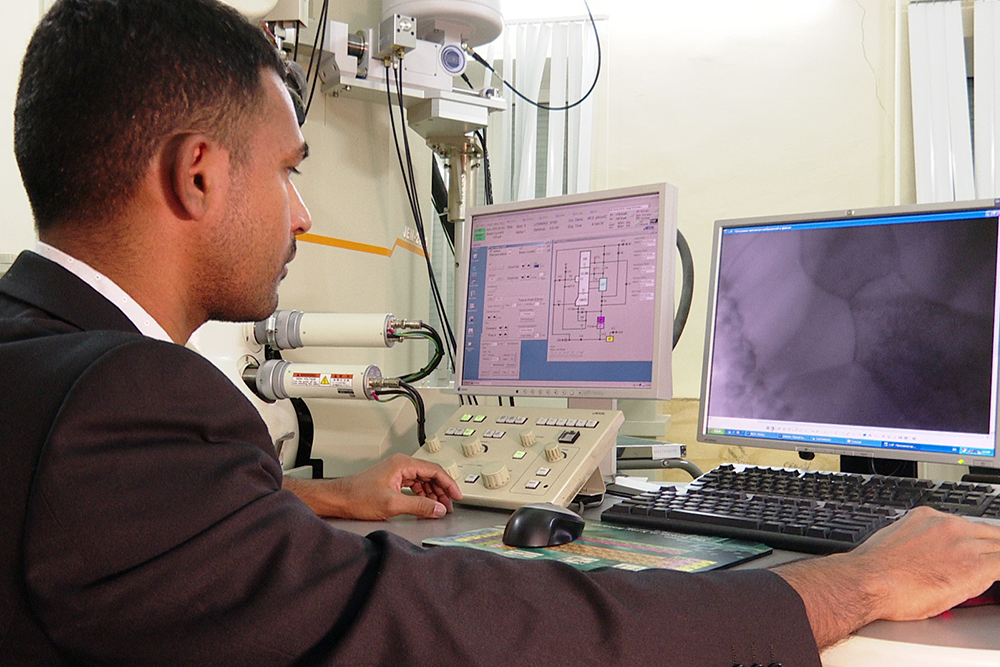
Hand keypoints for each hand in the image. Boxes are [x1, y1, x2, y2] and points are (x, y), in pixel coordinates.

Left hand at [284, 453, 462, 519]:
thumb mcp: (392, 504)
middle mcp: (401, 464)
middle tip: (449, 506)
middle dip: (442, 491)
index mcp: (403, 464)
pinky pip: (415, 485)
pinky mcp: (393, 480)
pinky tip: (425, 505)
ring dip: (433, 494)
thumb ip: (419, 506)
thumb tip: (438, 508)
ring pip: (423, 481)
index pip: (434, 470)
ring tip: (439, 508)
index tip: (457, 496)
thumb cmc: (358, 497)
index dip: (449, 484)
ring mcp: (397, 471)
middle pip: (430, 475)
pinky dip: (422, 495)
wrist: (339, 499)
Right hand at [774, 507, 999, 648]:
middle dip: (992, 548)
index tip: (974, 550)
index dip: (974, 541)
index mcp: (927, 517)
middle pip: (989, 533)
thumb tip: (922, 553)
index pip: (964, 525)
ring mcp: (963, 544)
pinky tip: (996, 577)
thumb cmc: (874, 570)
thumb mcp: (893, 541)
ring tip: (993, 569)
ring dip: (996, 560)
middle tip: (992, 560)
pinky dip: (999, 571)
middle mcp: (948, 525)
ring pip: (998, 548)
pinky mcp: (975, 566)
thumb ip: (916, 541)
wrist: (869, 580)